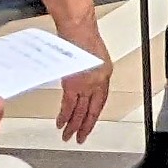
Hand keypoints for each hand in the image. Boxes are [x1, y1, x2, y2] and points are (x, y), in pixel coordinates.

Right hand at [50, 17, 112, 142]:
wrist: (78, 29)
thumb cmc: (83, 36)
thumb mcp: (93, 56)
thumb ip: (90, 71)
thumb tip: (83, 81)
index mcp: (105, 75)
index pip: (100, 101)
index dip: (94, 115)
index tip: (89, 124)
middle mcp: (99, 82)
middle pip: (92, 110)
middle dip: (85, 126)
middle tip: (80, 138)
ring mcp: (86, 84)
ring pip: (80, 111)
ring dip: (74, 125)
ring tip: (69, 136)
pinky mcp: (73, 85)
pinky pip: (69, 106)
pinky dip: (64, 116)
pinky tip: (62, 125)